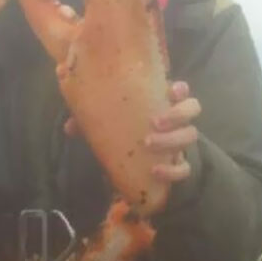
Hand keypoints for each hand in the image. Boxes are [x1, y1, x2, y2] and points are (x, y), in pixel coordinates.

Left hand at [64, 81, 200, 183]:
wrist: (143, 165)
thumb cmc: (128, 134)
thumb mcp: (110, 125)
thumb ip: (93, 121)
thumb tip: (69, 127)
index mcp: (163, 104)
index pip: (182, 90)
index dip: (181, 89)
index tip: (170, 90)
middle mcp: (177, 122)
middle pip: (192, 109)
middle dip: (176, 114)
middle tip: (153, 123)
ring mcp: (180, 143)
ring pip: (191, 136)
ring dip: (172, 140)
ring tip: (148, 143)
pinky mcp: (180, 166)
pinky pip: (185, 169)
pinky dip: (173, 170)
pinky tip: (155, 171)